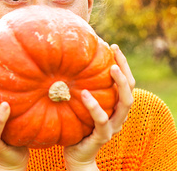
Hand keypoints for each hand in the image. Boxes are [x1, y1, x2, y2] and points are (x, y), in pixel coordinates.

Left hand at [64, 44, 134, 170]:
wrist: (76, 153)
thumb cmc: (77, 123)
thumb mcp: (81, 102)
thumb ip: (83, 86)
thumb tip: (68, 61)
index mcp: (115, 105)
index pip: (125, 81)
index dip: (122, 63)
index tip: (113, 46)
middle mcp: (119, 114)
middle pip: (130, 89)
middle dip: (125, 68)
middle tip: (115, 51)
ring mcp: (113, 126)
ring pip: (125, 104)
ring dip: (119, 84)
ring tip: (111, 68)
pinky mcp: (103, 136)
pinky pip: (102, 120)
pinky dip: (94, 106)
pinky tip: (84, 94)